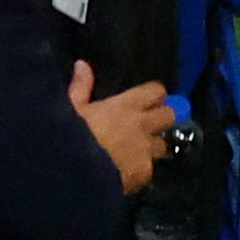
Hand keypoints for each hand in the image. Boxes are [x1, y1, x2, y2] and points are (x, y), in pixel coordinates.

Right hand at [71, 67, 175, 191]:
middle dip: (163, 119)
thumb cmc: (69, 137)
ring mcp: (145, 150)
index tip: (147, 100)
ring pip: (162, 146)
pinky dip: (140, 170)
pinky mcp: (144, 173)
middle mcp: (142, 125)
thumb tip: (82, 64)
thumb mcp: (69, 109)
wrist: (73, 175)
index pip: (156, 91)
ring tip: (138, 153)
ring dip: (153, 147)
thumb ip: (80, 87)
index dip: (154, 95)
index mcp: (125, 106)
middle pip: (170, 116)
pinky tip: (127, 174)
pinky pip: (149, 169)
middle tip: (150, 125)